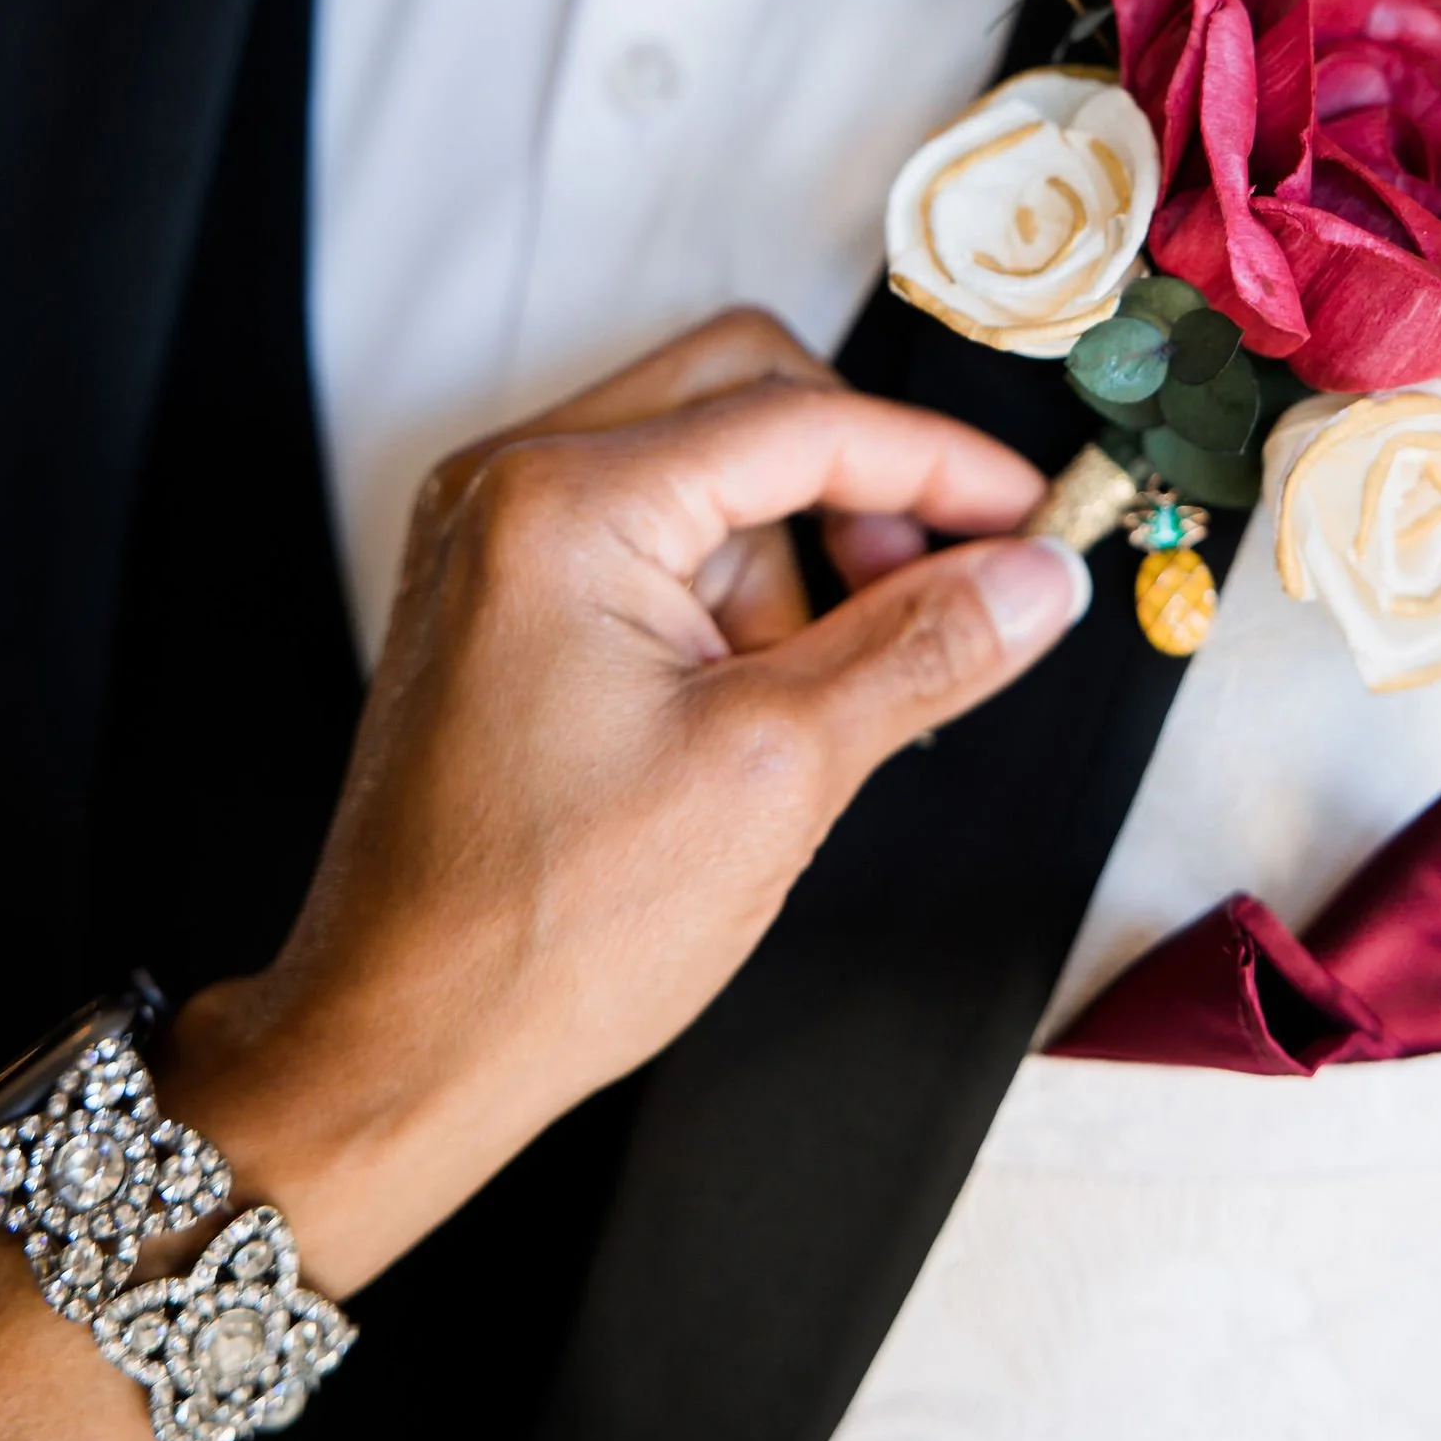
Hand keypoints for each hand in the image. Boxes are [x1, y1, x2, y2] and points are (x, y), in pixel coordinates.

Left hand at [158, 326, 1070, 1299]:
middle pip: (746, 395)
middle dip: (860, 486)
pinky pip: (652, 530)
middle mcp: (512, 485)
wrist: (402, 1045)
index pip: (801, 422)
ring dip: (791, 558)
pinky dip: (729, 594)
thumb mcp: (781, 773)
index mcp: (566, 504)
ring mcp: (495, 537)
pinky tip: (750, 708)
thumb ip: (924, 648)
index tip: (1035, 521)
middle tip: (936, 591)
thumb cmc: (552, 929)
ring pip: (706, 468)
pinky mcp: (502, 595)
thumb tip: (1038, 577)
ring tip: (804, 709)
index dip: (941, 467)